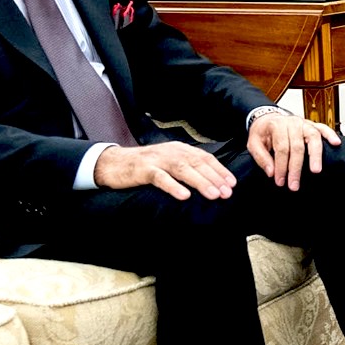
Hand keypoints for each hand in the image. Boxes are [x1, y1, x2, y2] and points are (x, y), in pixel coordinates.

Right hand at [94, 140, 237, 201]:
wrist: (112, 163)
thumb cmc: (143, 166)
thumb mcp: (168, 163)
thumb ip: (186, 167)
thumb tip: (209, 181)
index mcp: (179, 149)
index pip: (204, 158)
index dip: (220, 170)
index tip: (232, 183)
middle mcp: (171, 151)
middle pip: (197, 163)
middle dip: (215, 178)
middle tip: (227, 192)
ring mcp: (157, 160)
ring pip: (183, 169)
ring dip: (200, 182)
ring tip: (213, 195)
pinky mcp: (143, 170)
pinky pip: (160, 178)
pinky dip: (173, 186)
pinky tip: (184, 196)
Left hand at [247, 111, 340, 191]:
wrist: (267, 119)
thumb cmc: (262, 133)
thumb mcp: (253, 144)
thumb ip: (261, 158)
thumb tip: (272, 172)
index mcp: (276, 125)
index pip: (281, 148)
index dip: (281, 166)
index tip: (281, 181)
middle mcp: (292, 122)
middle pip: (297, 146)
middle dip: (296, 168)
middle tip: (294, 184)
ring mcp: (304, 123)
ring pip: (313, 137)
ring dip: (315, 155)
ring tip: (316, 170)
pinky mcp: (312, 125)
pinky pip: (324, 128)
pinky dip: (330, 135)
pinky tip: (335, 144)